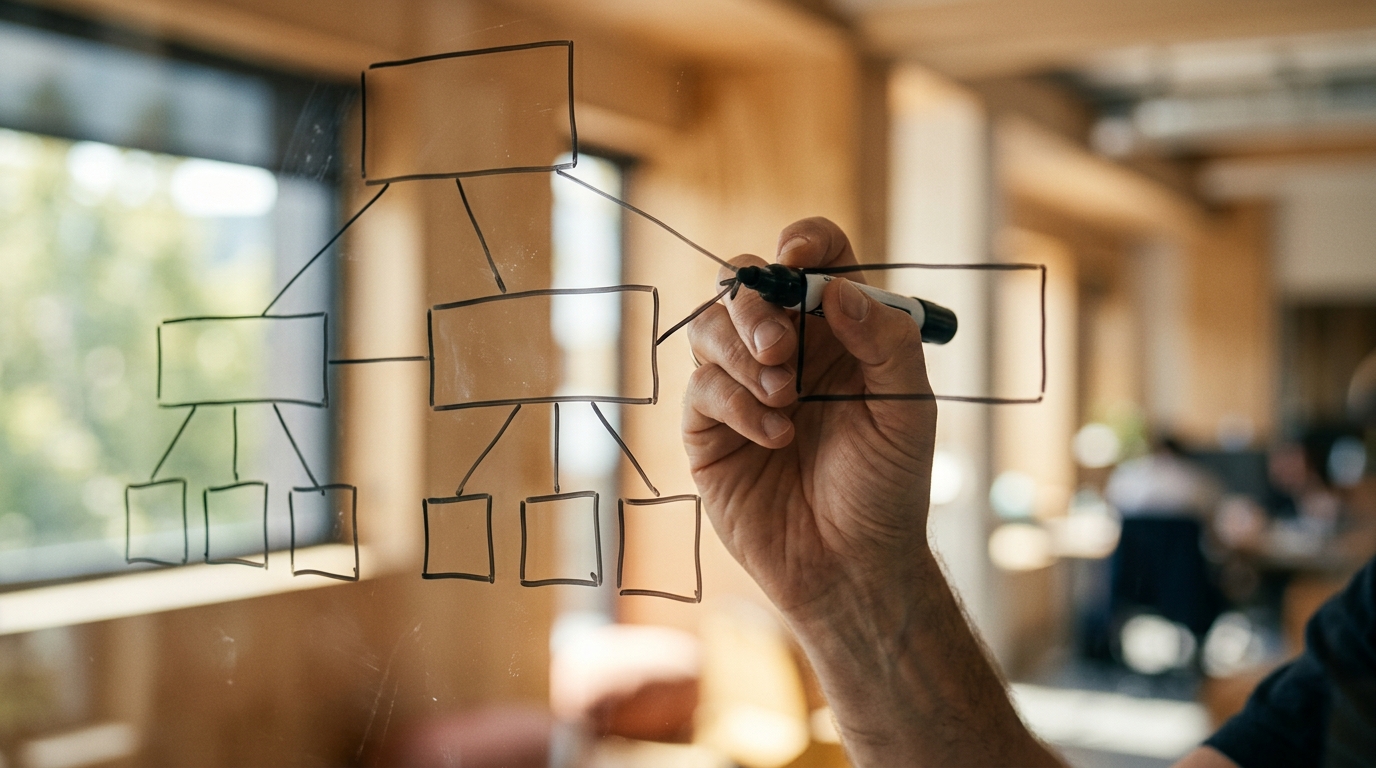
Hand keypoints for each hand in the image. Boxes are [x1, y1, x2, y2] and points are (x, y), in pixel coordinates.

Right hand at [682, 217, 936, 618]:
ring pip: (711, 327)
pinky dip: (736, 405)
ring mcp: (742, 387)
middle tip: (780, 347)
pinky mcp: (709, 430)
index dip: (804, 242)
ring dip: (742, 354)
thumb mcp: (909, 409)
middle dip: (755, 302)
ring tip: (784, 399)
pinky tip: (775, 437)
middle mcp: (788, 350)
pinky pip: (702, 389)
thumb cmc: (888, 487)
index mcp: (839, 332)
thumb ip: (885, 341)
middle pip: (747, 283)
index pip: (817, 258)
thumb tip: (836, 290)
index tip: (798, 256)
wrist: (853, 566)